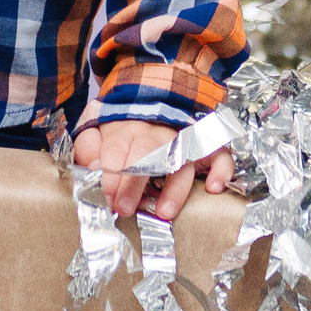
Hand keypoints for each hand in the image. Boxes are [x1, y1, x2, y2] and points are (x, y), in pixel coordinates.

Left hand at [75, 119, 233, 222]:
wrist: (153, 98)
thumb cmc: (123, 128)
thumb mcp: (97, 130)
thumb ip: (89, 146)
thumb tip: (90, 165)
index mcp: (127, 127)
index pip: (117, 147)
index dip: (110, 173)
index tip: (104, 196)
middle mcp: (157, 132)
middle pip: (147, 154)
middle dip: (134, 183)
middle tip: (123, 208)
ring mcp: (184, 139)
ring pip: (182, 159)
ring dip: (174, 186)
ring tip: (163, 212)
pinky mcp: (205, 148)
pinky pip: (219, 155)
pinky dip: (220, 169)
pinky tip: (213, 187)